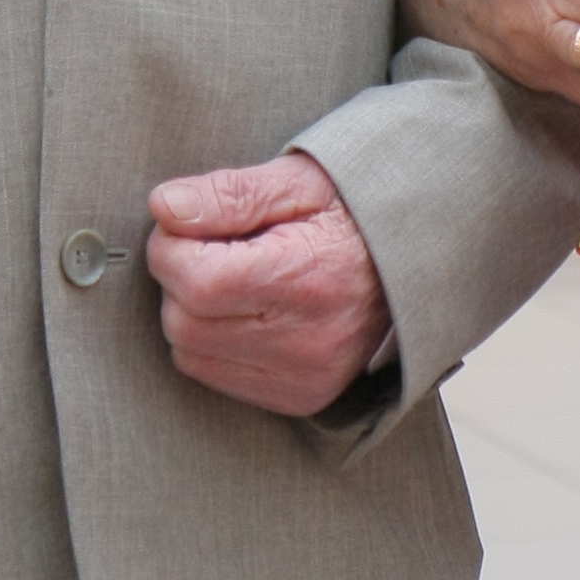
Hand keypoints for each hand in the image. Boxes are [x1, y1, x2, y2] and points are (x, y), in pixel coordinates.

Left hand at [144, 153, 392, 416]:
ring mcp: (301, 376)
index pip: (197, 279)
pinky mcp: (297, 397)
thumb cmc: (352, 215)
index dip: (174, 245)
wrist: (415, 266)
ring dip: (193, 312)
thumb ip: (229, 194)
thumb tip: (164, 207)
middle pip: (184, 320)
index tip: (191, 223)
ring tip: (236, 279)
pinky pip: (214, 376)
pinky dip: (214, 342)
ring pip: (190, 351)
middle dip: (182, 278)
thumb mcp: (299, 183)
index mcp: (305, 278)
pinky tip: (247, 312)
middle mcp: (304, 340)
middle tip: (217, 248)